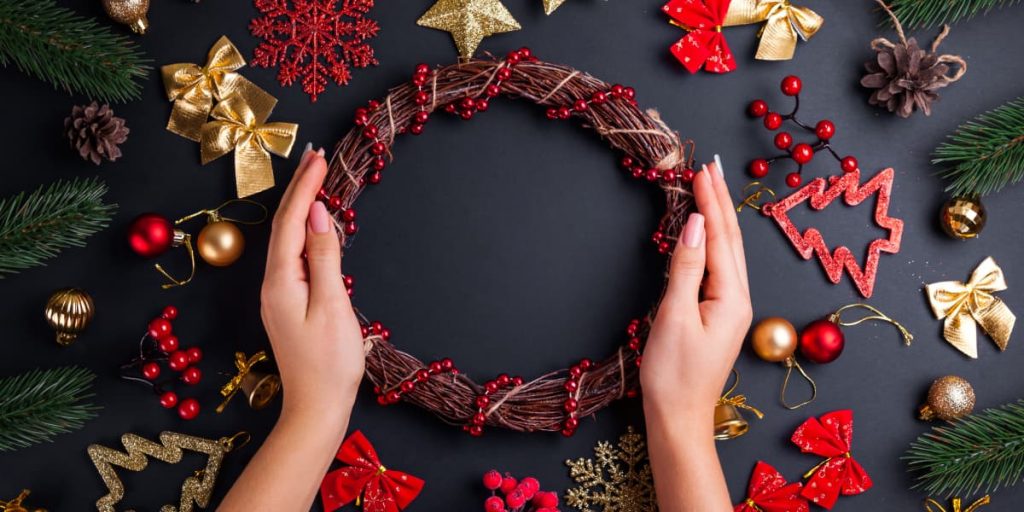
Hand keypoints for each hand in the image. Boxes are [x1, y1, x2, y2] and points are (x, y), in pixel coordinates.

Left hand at [260, 144, 364, 424]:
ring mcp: (278, 296)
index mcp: (281, 281)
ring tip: (314, 180)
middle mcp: (272, 285)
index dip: (305, 188)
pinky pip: (292, 257)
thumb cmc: (330, 363)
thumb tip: (318, 215)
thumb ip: (324, 257)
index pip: (291, 222)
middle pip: (283, 227)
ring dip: (300, 208)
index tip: (318, 158)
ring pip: (286, 241)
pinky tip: (313, 226)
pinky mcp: (288, 305)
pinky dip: (302, 232)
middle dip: (299, 190)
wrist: (316, 408)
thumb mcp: (333, 305)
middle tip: (314, 158)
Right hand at [640, 157, 751, 420]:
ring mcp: (730, 308)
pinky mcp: (718, 316)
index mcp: (731, 297)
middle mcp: (738, 299)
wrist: (679, 419)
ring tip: (710, 189)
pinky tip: (706, 232)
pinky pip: (719, 267)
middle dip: (720, 201)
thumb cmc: (672, 375)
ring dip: (718, 218)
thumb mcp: (674, 317)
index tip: (702, 168)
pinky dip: (713, 241)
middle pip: (731, 240)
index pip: (721, 237)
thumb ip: (686, 267)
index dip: (711, 201)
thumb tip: (694, 224)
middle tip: (709, 167)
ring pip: (728, 252)